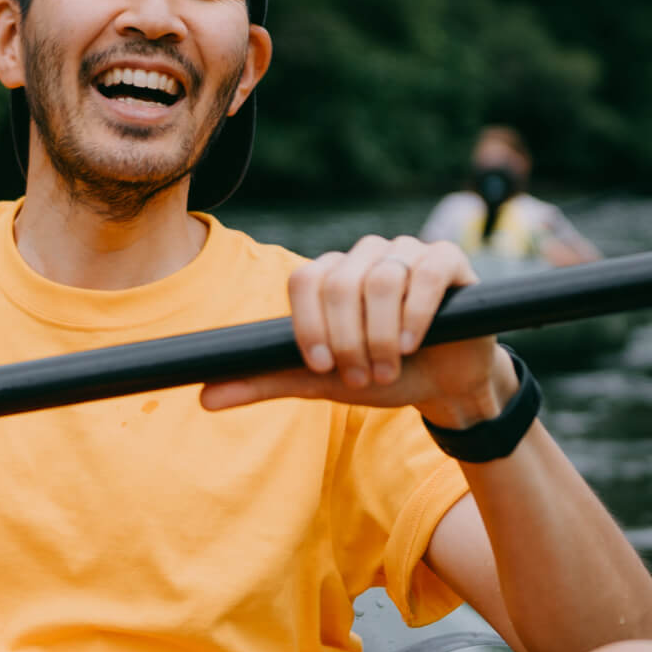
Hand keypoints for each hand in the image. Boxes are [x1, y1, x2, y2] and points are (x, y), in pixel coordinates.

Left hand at [200, 235, 516, 427]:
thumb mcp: (321, 382)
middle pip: (341, 282)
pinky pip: (425, 273)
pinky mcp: (446, 259)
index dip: (309, 326)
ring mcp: (406, 253)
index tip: (321, 366)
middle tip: (362, 376)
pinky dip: (416, 314)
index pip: (304, 281)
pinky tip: (414, 343)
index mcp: (331, 276)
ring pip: (381, 279)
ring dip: (382, 334)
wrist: (445, 385)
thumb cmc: (382, 375)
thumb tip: (205, 398)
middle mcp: (364, 256)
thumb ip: (267, 380)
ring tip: (389, 368)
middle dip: (349, 339)